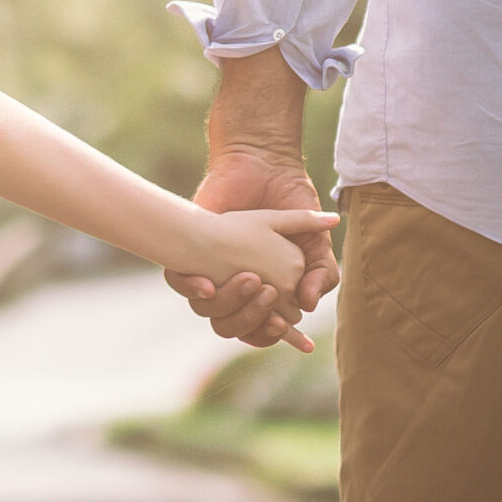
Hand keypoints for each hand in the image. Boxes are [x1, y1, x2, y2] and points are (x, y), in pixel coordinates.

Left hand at [174, 209, 338, 352]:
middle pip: (234, 326)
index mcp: (264, 290)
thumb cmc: (291, 204)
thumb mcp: (316, 242)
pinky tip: (207, 283)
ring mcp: (211, 271)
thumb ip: (322, 274)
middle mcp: (234, 286)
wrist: (265, 167)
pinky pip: (179, 283)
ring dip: (228, 303)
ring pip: (208, 311)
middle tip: (267, 294)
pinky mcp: (188, 252)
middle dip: (250, 319)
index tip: (283, 325)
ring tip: (250, 280)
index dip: (271, 333)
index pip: (262, 328)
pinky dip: (191, 288)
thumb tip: (309, 304)